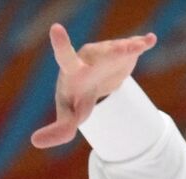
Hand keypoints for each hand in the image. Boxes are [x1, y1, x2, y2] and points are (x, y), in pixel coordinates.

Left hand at [30, 24, 156, 148]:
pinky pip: (135, 46)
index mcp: (73, 70)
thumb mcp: (68, 115)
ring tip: (138, 48)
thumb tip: (35, 142)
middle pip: (101, 54)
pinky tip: (150, 40)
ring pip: (120, 49)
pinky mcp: (126, 54)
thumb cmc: (77, 98)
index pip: (65, 57)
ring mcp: (109, 53)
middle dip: (111, 52)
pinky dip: (142, 43)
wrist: (95, 82)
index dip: (62, 44)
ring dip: (129, 48)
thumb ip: (59, 130)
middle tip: (124, 49)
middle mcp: (91, 57)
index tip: (55, 28)